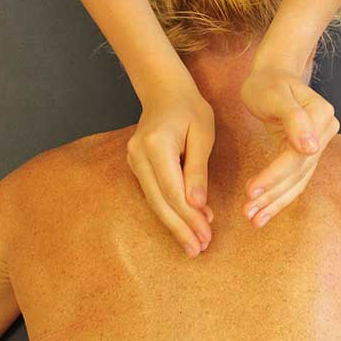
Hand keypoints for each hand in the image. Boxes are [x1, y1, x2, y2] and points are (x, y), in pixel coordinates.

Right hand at [126, 81, 214, 257]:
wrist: (164, 90)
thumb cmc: (190, 108)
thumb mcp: (203, 134)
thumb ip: (198, 169)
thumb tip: (197, 205)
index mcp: (156, 145)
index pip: (173, 190)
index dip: (189, 216)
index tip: (206, 235)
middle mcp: (138, 155)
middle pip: (159, 201)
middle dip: (180, 228)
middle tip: (199, 249)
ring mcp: (133, 161)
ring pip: (153, 201)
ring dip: (174, 224)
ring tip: (194, 244)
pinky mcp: (136, 165)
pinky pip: (153, 193)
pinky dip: (169, 210)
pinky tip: (185, 224)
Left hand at [239, 66, 339, 227]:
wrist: (273, 73)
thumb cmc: (269, 81)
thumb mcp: (275, 94)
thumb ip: (293, 119)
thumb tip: (310, 148)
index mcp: (321, 116)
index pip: (296, 156)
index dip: (274, 176)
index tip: (250, 192)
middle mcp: (325, 132)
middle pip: (298, 172)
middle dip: (272, 195)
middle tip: (248, 213)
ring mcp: (318, 144)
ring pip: (298, 180)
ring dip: (276, 202)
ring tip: (254, 219)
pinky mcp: (307, 153)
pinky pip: (295, 178)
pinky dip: (280, 196)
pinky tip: (264, 211)